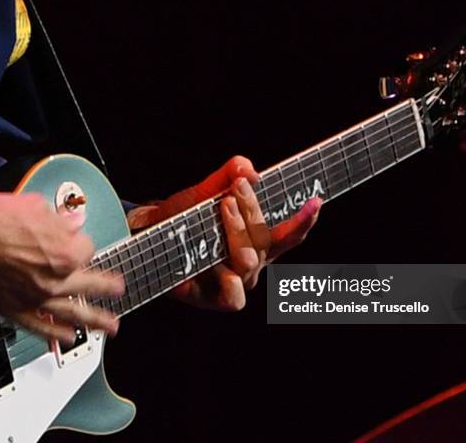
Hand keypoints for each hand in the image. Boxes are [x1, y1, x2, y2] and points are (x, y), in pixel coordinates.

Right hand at [0, 192, 121, 343]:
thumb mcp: (35, 208)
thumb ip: (61, 220)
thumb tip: (75, 222)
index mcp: (64, 252)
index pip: (86, 250)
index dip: (79, 242)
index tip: (74, 239)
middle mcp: (54, 279)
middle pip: (90, 284)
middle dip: (107, 287)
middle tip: (118, 291)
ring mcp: (36, 297)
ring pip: (73, 312)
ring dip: (96, 320)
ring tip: (111, 327)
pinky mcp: (16, 310)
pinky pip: (41, 326)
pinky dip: (55, 333)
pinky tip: (68, 337)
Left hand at [128, 156, 321, 310]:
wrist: (150, 238)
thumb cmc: (184, 218)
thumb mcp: (206, 191)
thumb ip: (227, 175)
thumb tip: (247, 167)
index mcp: (258, 241)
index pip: (289, 234)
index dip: (304, 220)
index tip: (315, 200)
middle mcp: (253, 262)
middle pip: (266, 240)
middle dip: (253, 210)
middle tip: (237, 186)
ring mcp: (236, 281)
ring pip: (249, 260)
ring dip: (238, 232)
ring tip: (222, 206)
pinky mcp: (215, 298)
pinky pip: (233, 295)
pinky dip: (228, 279)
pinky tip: (217, 265)